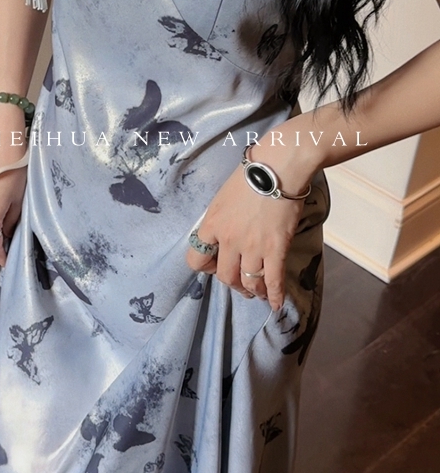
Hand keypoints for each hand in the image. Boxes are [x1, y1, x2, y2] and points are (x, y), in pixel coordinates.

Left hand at [185, 164, 305, 310]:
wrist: (278, 168)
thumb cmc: (250, 174)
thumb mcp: (222, 197)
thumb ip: (219, 218)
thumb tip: (222, 232)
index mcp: (211, 224)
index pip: (195, 259)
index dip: (204, 267)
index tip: (214, 266)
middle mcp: (229, 240)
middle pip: (224, 276)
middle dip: (232, 283)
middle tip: (239, 283)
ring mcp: (253, 247)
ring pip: (248, 282)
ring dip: (252, 291)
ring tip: (256, 292)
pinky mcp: (276, 249)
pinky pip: (273, 280)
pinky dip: (274, 295)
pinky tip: (275, 304)